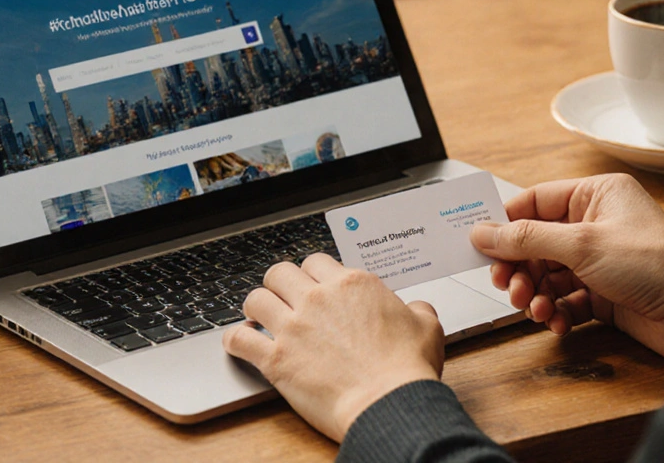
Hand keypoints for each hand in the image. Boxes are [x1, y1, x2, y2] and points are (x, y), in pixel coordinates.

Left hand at [222, 253, 444, 441]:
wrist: (389, 403)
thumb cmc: (408, 368)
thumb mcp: (427, 327)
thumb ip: (417, 309)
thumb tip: (416, 308)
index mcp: (353, 284)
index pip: (316, 261)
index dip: (312, 274)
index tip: (312, 287)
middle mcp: (319, 299)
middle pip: (279, 272)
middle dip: (279, 284)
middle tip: (283, 299)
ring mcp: (294, 327)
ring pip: (255, 298)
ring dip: (255, 307)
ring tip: (258, 317)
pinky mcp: (277, 359)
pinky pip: (240, 339)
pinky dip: (236, 340)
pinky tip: (240, 343)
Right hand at [470, 174, 663, 360]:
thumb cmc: (656, 265)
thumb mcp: (581, 245)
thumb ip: (527, 238)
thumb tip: (485, 231)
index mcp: (595, 195)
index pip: (534, 202)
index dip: (505, 224)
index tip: (480, 245)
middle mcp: (596, 224)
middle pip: (536, 243)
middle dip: (520, 268)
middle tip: (509, 286)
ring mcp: (600, 261)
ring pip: (548, 275)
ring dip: (536, 294)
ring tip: (535, 308)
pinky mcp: (605, 294)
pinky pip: (565, 300)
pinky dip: (556, 312)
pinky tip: (557, 322)